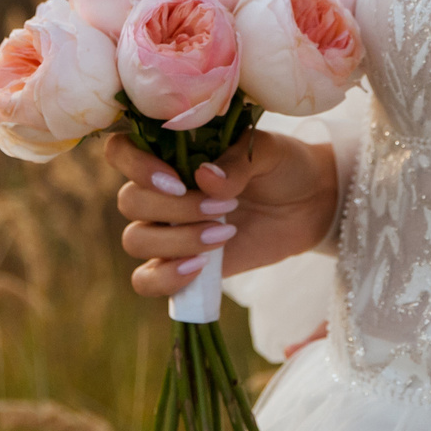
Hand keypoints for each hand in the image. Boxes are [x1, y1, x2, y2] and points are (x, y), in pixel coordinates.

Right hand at [109, 127, 336, 299]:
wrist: (310, 204)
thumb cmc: (283, 166)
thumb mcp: (266, 152)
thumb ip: (236, 161)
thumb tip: (205, 177)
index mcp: (171, 151)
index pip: (120, 151)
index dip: (137, 166)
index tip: (178, 179)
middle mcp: (160, 189)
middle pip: (129, 201)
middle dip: (175, 208)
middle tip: (223, 208)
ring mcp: (167, 228)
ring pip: (135, 239)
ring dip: (176, 241)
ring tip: (224, 235)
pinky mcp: (180, 263)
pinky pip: (146, 279)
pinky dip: (165, 278)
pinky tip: (200, 267)